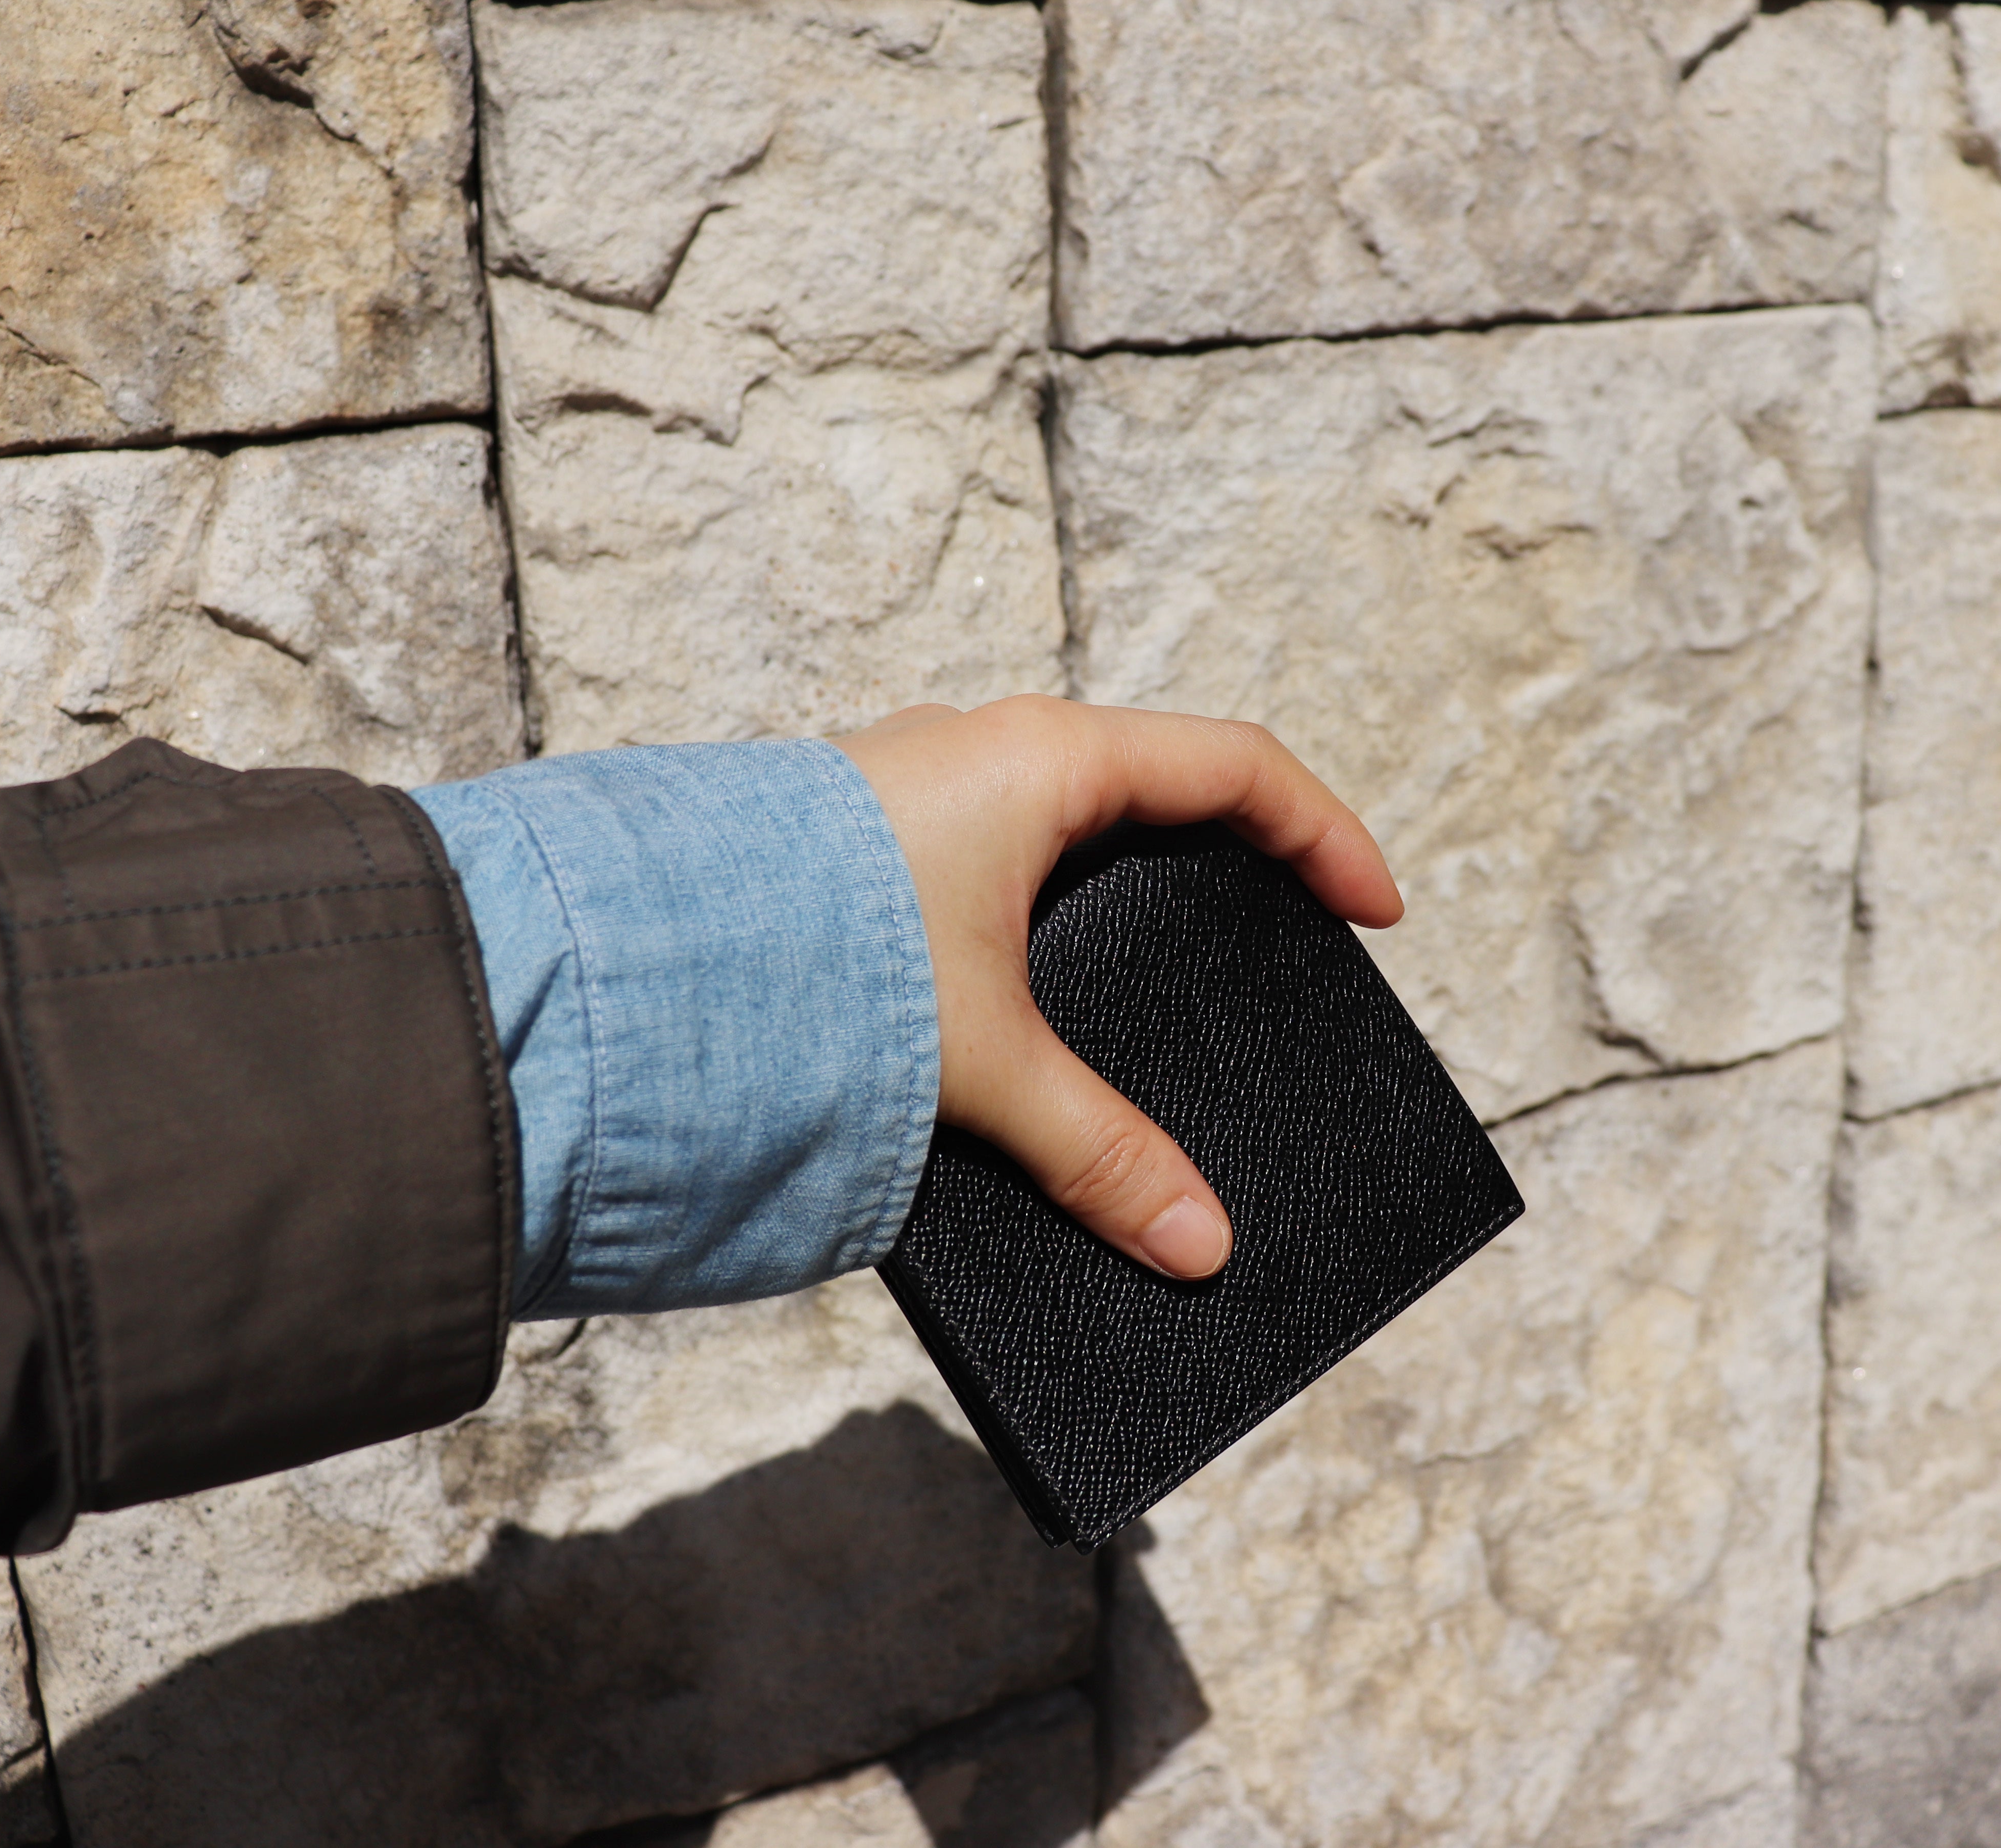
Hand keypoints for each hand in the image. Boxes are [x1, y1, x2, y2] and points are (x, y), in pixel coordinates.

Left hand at [837, 696, 1402, 1278]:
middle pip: (1159, 791)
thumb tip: (1200, 1246)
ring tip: (1173, 993)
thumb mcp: (987, 1067)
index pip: (1238, 767)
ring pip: (1069, 829)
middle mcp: (986, 753)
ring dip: (1131, 898)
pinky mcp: (864, 848)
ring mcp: (918, 793)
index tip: (1376, 915)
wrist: (624, 955)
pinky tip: (1043, 1013)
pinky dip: (1048, 927)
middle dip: (1234, 867)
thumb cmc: (819, 965)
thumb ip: (1100, 1155)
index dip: (1326, 837)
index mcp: (1046, 760)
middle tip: (1287, 952)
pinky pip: (996, 868)